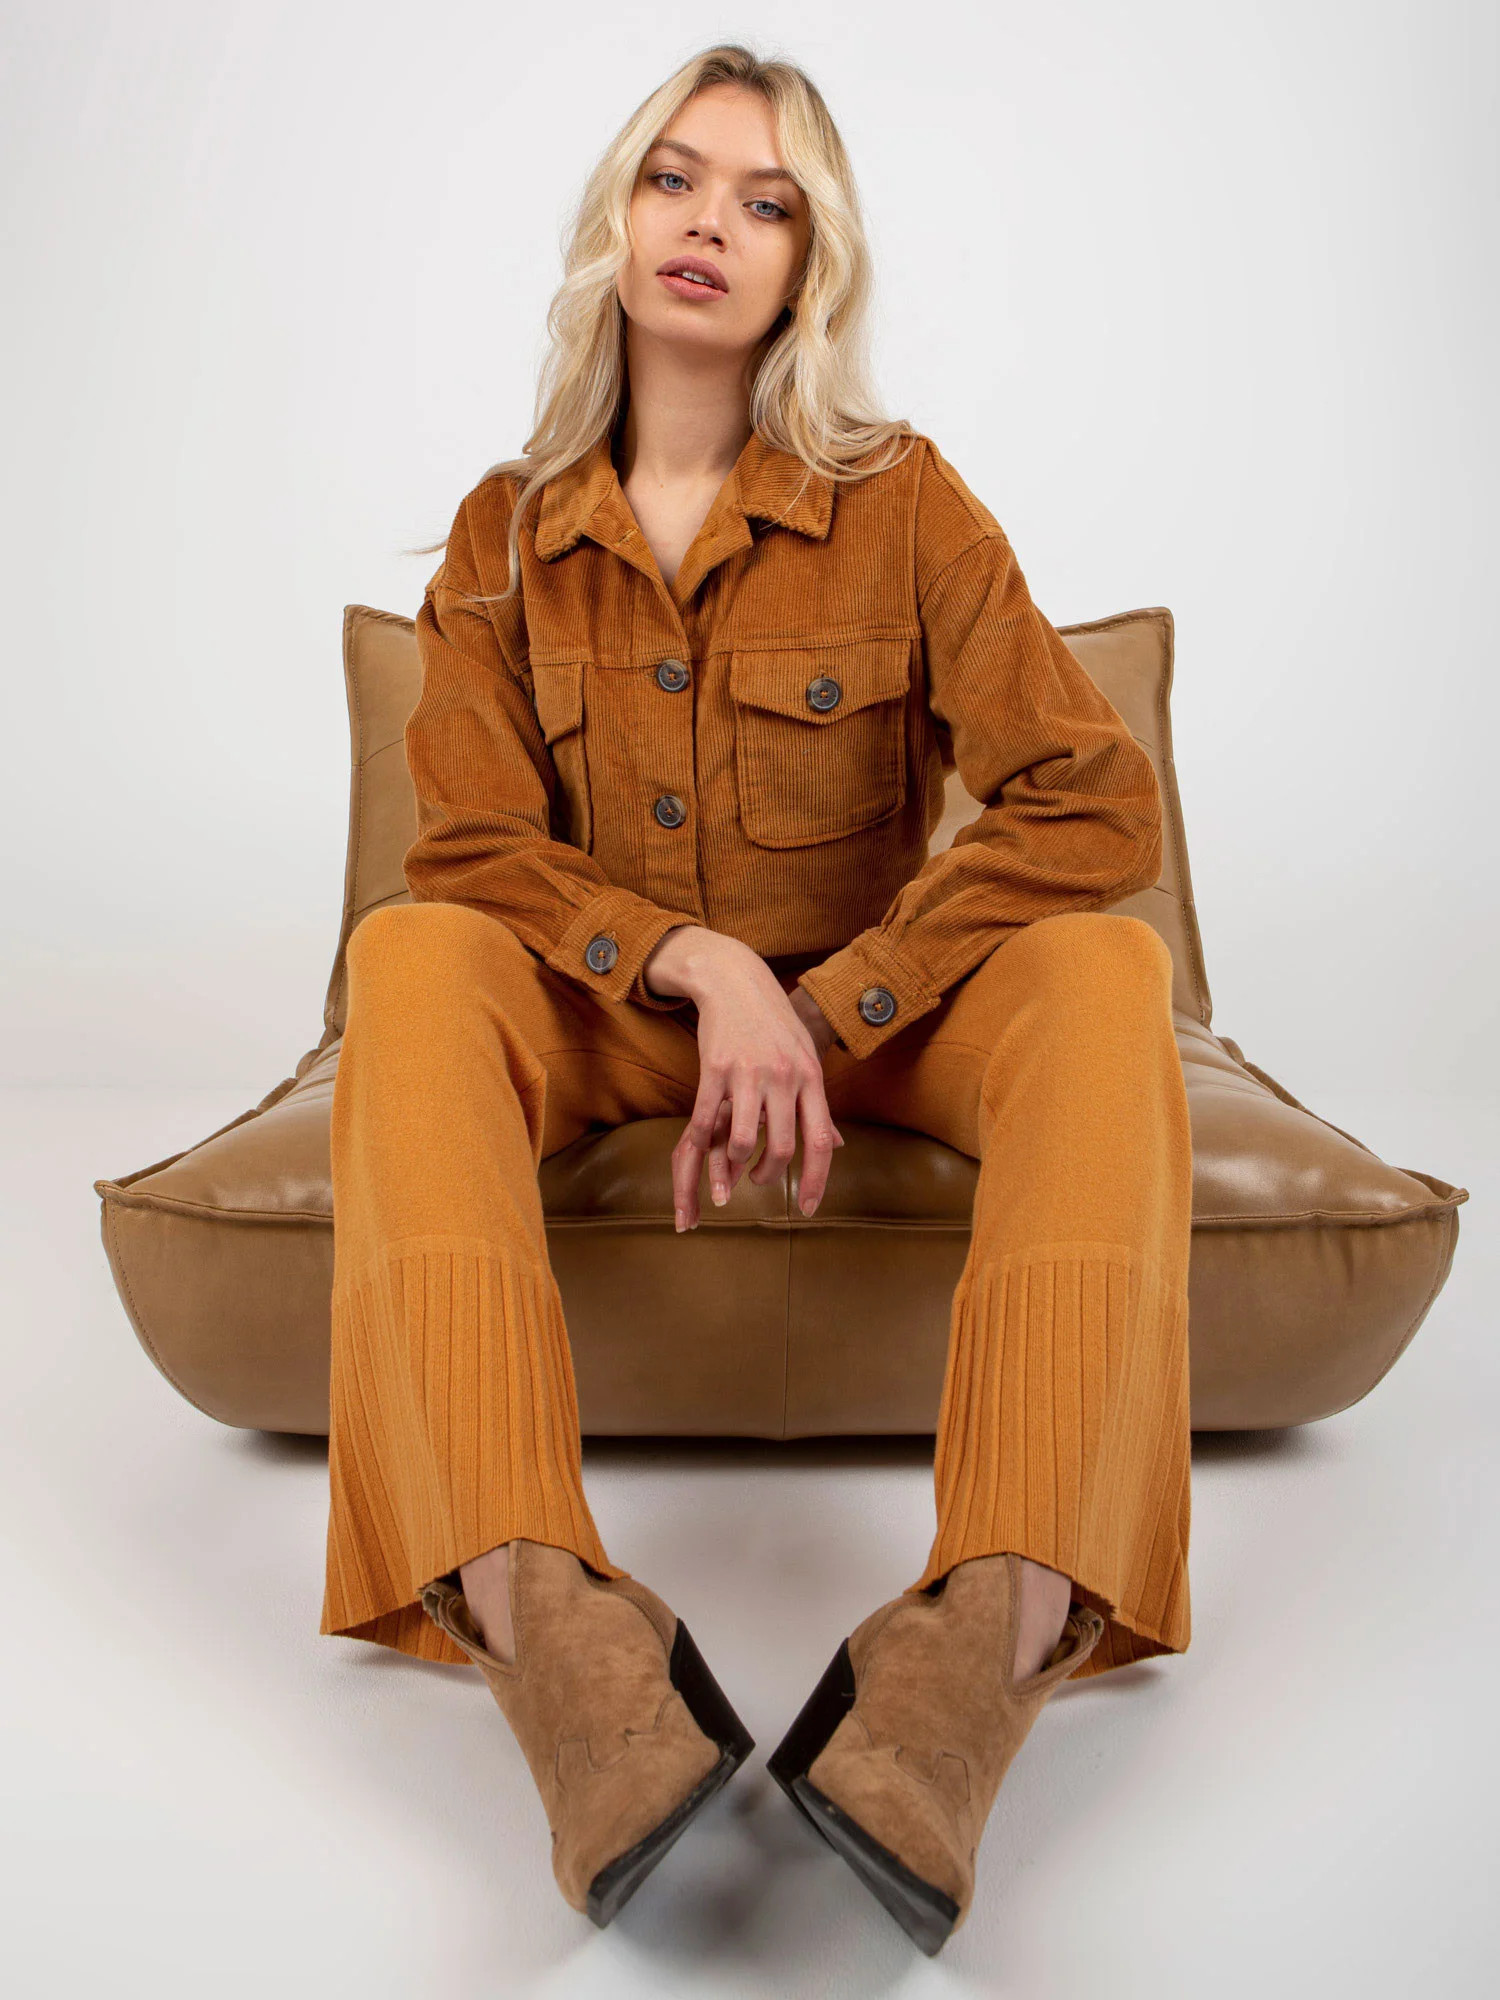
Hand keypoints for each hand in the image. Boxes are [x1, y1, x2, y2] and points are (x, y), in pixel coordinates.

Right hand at [657, 935, 844, 1229]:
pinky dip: (703, 1147)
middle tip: (760, 1182)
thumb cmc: (775, 1023)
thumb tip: (835, 1145)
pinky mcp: (714, 1069)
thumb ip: (817, 1103)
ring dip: (735, 1165)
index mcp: (811, 1078)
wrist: (735, 981)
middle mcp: (783, 1078)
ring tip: (735, 1167)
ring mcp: (748, 1073)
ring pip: (742, 1141)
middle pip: (781, 1148)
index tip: (806, 1209)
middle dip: (769, 1176)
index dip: (816, 1180)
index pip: (821, 1141)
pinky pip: (705, 1120)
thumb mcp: (806, 1057)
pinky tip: (704, 1155)